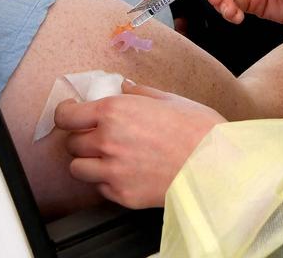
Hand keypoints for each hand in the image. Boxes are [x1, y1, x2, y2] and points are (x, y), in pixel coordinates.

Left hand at [55, 82, 225, 208]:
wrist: (217, 165)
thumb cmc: (198, 129)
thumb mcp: (168, 98)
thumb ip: (137, 92)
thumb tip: (123, 87)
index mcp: (115, 111)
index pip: (66, 116)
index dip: (66, 114)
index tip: (70, 114)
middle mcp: (108, 141)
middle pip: (72, 143)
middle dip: (82, 138)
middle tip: (98, 136)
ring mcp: (113, 171)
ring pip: (78, 169)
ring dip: (88, 162)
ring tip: (107, 158)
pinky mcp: (122, 195)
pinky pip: (100, 188)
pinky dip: (107, 181)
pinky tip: (125, 173)